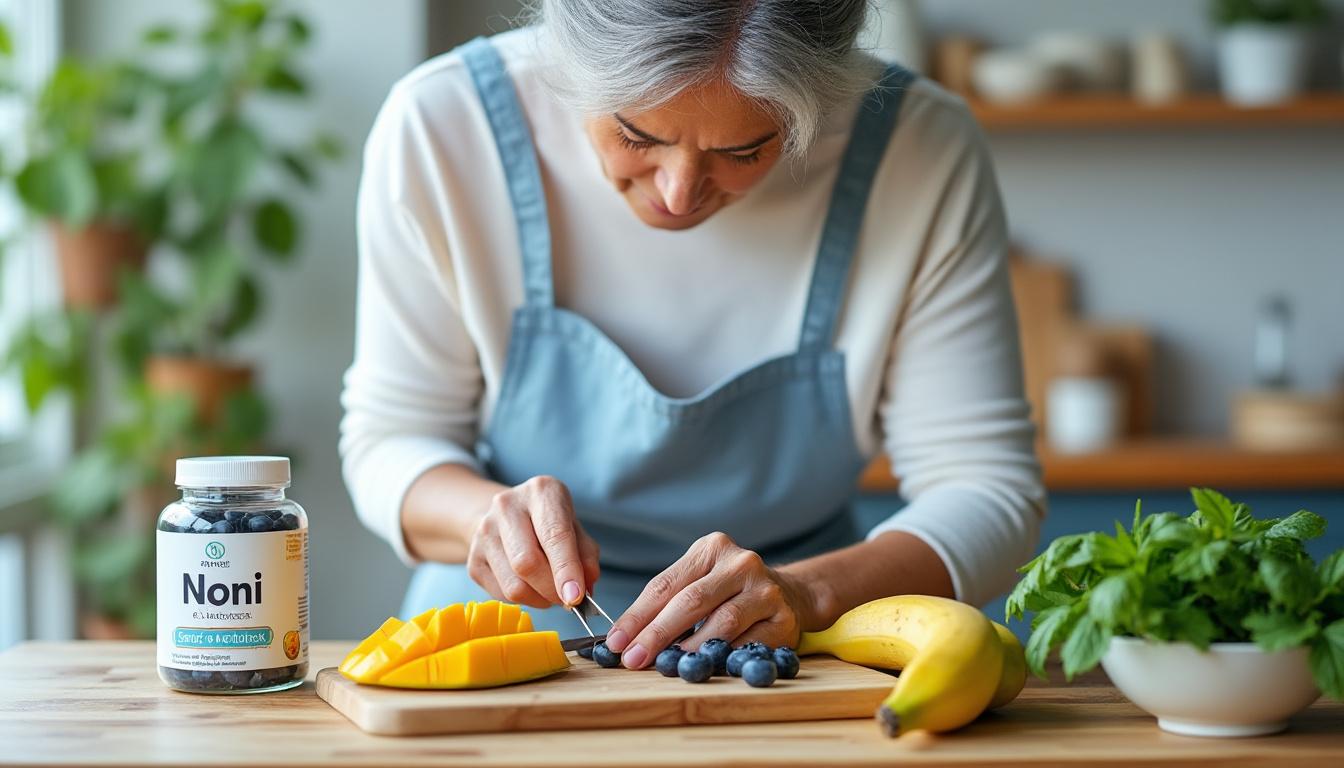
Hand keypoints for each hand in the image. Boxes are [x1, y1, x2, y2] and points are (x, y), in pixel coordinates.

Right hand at [466, 475, 600, 608]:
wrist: (507, 516)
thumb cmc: (548, 522)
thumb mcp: (575, 528)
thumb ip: (585, 556)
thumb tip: (585, 589)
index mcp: (541, 491)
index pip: (554, 534)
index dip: (566, 569)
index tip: (576, 596)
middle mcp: (507, 506)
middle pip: (528, 563)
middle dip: (552, 590)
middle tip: (569, 599)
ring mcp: (484, 531)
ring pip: (513, 585)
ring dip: (540, 599)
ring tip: (551, 592)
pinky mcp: (473, 558)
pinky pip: (501, 594)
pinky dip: (524, 600)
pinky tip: (531, 587)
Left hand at [603, 532, 816, 669]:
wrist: (788, 595)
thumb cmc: (727, 591)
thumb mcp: (697, 581)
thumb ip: (665, 603)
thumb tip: (624, 638)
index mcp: (712, 548)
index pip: (665, 584)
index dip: (638, 616)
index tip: (616, 642)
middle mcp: (741, 563)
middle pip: (691, 601)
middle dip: (657, 633)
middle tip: (634, 658)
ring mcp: (766, 591)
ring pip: (722, 623)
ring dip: (691, 648)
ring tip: (668, 664)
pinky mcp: (783, 620)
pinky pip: (748, 644)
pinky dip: (723, 657)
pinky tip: (706, 666)